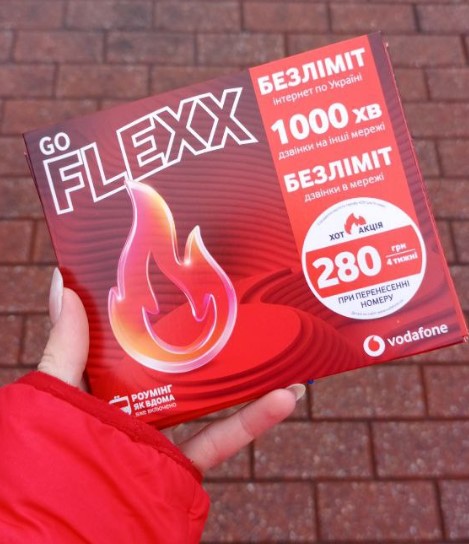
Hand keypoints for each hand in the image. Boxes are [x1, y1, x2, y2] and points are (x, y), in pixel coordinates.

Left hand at [39, 269, 303, 472]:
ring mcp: (162, 437)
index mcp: (101, 385)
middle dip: (210, 334)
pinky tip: (286, 395)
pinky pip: (223, 439)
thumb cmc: (53, 463)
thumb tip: (63, 284)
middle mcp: (135, 407)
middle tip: (234, 297)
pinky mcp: (184, 468)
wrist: (73, 536)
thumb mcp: (54, 395)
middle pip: (179, 362)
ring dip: (247, 373)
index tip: (173, 270)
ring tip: (277, 341)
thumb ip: (63, 348)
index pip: (127, 337)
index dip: (148, 304)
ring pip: (210, 396)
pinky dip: (255, 420)